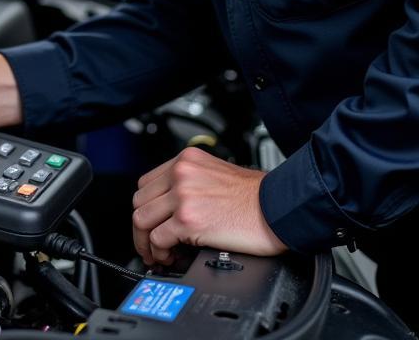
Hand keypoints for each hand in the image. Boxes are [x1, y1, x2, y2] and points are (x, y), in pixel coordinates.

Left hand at [131, 146, 286, 264]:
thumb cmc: (256, 196)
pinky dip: (159, 252)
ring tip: (157, 254)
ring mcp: (182, 196)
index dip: (145, 207)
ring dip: (146, 242)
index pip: (147, 183)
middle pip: (140, 201)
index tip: (150, 222)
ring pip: (142, 220)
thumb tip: (171, 205)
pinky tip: (170, 257)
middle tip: (150, 243)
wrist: (278, 208)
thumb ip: (190, 181)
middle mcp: (181, 173)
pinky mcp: (188, 220)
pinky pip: (158, 238)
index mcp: (186, 160)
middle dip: (141, 227)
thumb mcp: (215, 173)